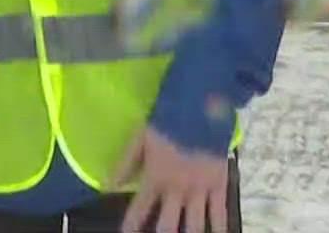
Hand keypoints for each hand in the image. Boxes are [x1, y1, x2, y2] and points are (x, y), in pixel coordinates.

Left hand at [112, 126, 229, 232]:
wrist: (201, 107)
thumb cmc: (168, 120)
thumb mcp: (141, 138)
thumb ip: (126, 163)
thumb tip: (109, 186)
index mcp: (156, 178)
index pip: (140, 210)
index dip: (132, 226)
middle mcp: (176, 190)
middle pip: (167, 226)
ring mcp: (199, 190)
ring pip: (194, 225)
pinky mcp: (219, 185)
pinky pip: (220, 213)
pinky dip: (219, 228)